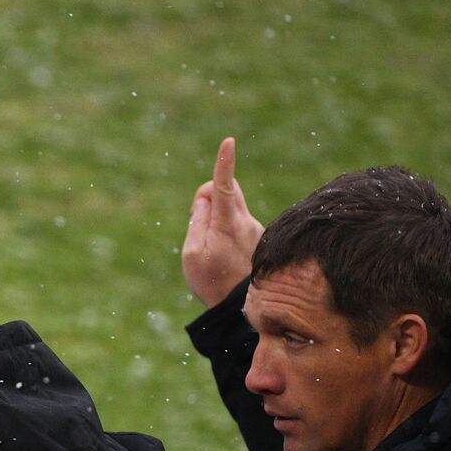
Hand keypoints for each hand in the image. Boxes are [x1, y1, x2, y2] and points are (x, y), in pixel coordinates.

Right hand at [181, 136, 264, 307]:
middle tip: (198, 223)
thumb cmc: (211, 281)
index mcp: (227, 223)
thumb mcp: (191, 253)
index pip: (223, 186)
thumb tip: (204, 197)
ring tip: (214, 253)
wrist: (239, 308)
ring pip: (231, 210)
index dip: (224, 163)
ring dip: (218, 221)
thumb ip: (196, 220)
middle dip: (209, 198)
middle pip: (227, 191)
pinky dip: (228, 234)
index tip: (229, 143)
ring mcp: (254, 229)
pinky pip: (238, 225)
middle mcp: (245, 221)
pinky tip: (227, 259)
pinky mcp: (259, 238)